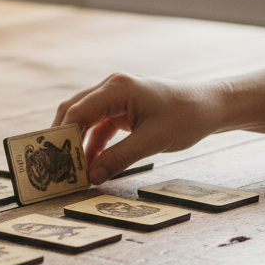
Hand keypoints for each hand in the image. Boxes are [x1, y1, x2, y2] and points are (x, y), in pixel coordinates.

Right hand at [53, 73, 215, 184]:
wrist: (209, 107)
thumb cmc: (185, 118)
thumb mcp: (152, 141)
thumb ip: (119, 158)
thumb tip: (91, 177)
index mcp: (117, 88)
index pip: (78, 111)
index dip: (63, 136)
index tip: (55, 161)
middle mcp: (111, 88)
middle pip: (73, 111)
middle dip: (63, 139)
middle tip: (54, 165)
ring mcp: (115, 97)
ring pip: (84, 119)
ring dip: (77, 143)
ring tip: (71, 169)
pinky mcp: (121, 109)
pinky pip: (98, 126)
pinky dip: (92, 144)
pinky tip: (90, 165)